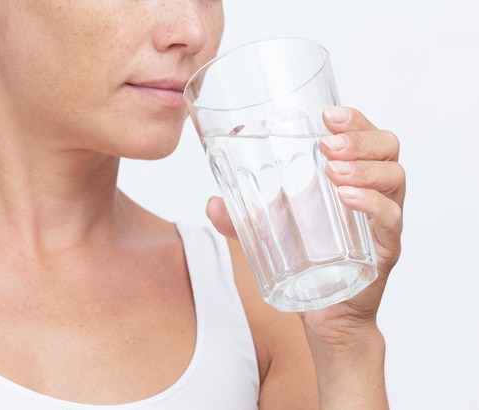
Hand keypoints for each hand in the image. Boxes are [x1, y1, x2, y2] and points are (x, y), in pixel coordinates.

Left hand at [207, 106, 404, 344]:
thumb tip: (212, 204)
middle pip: (388, 148)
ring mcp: (383, 220)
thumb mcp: (271, 234)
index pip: (365, 135)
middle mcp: (374, 193)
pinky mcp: (385, 249)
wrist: (328, 313)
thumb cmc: (308, 264)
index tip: (328, 114)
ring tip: (333, 169)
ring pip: (394, 177)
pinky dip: (370, 204)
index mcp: (352, 179)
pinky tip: (345, 198)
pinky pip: (391, 218)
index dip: (354, 120)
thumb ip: (241, 219)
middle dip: (359, 138)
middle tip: (328, 142)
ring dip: (363, 167)